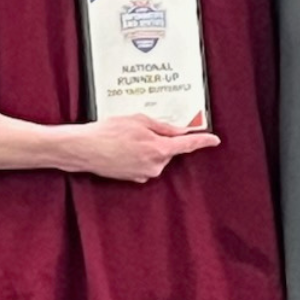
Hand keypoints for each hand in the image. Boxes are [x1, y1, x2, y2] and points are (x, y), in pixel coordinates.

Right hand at [64, 114, 220, 182]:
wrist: (85, 149)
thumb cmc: (109, 132)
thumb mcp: (140, 121)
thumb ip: (164, 127)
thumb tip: (181, 132)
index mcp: (159, 149)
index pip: (188, 145)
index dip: (203, 141)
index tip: (214, 139)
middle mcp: (155, 165)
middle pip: (170, 150)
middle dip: (161, 139)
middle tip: (141, 129)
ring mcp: (144, 174)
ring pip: (157, 157)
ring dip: (148, 146)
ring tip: (127, 138)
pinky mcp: (134, 178)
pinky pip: (145, 163)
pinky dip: (139, 155)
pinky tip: (124, 148)